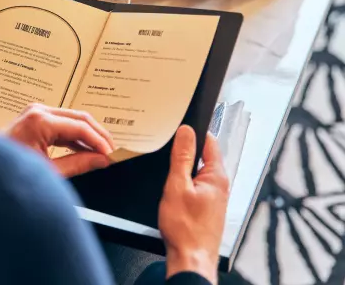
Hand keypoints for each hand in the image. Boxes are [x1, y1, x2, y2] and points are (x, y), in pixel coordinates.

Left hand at [2, 104, 114, 176]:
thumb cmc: (8, 173)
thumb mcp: (48, 171)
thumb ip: (78, 164)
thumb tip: (100, 159)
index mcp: (39, 121)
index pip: (80, 126)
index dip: (99, 141)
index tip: (111, 154)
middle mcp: (37, 111)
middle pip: (79, 117)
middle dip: (98, 135)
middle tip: (112, 151)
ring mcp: (35, 113)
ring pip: (72, 119)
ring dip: (88, 135)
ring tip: (102, 152)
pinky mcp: (35, 119)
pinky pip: (62, 124)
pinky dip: (75, 136)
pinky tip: (86, 150)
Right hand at [158, 126, 229, 284]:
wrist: (190, 259)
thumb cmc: (186, 229)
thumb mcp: (177, 185)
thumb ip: (182, 157)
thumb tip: (186, 132)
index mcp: (217, 176)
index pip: (209, 141)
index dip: (193, 133)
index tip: (178, 131)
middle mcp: (220, 185)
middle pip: (203, 156)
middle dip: (185, 153)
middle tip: (168, 157)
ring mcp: (215, 197)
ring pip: (197, 173)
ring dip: (184, 171)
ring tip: (170, 179)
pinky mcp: (207, 207)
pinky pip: (195, 186)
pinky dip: (184, 185)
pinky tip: (174, 193)